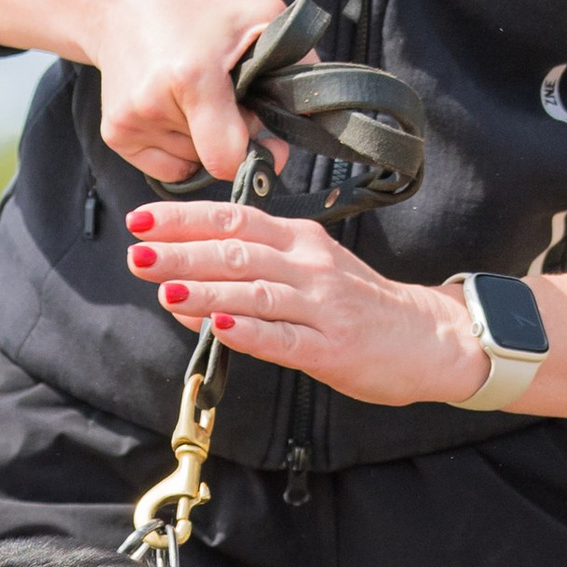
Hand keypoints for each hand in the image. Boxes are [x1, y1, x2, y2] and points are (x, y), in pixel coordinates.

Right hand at [0, 0, 290, 188]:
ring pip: (192, 162)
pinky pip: (167, 168)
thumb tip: (315, 115)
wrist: (121, 1)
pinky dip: (180, 147)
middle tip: (225, 95)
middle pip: (214, 159)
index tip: (265, 136)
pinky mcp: (115, 133)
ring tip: (194, 93)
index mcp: (191, 77)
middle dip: (232, 136)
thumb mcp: (258, 14)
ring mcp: (130, 121)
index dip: (255, 154)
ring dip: (204, 138)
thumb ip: (298, 62)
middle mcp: (153, 103)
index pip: (227, 159)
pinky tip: (175, 108)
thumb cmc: (195, 7)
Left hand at [128, 203, 490, 410]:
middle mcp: (310, 266)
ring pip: (257, 292)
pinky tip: (219, 329)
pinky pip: (286, 338)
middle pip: (238, 251)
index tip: (141, 221)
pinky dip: (251, 332)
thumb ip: (253, 274)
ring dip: (207, 291)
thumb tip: (184, 285)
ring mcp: (323, 307)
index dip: (185, 219)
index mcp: (300, 240)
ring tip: (165, 289)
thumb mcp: (310, 272)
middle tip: (137, 254)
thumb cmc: (360, 307)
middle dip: (182, 253)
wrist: (429, 338)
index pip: (235, 218)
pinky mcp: (332, 348)